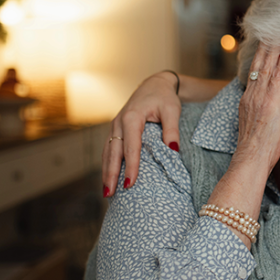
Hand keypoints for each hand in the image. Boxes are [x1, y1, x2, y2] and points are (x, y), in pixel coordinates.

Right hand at [102, 71, 180, 196]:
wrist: (155, 85)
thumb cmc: (165, 98)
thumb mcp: (172, 110)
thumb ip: (172, 130)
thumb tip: (174, 150)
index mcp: (132, 117)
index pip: (131, 147)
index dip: (131, 166)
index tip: (131, 184)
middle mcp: (119, 123)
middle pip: (113, 153)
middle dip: (111, 174)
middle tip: (110, 194)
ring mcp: (115, 126)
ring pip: (107, 152)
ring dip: (106, 172)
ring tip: (107, 193)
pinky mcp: (116, 130)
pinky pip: (109, 149)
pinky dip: (108, 164)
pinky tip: (109, 178)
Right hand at [233, 44, 279, 177]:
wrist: (250, 161)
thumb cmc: (256, 151)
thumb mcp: (256, 128)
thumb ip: (261, 114)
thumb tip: (267, 106)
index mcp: (249, 102)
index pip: (255, 75)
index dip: (260, 58)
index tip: (266, 44)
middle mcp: (252, 96)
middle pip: (259, 66)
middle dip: (265, 47)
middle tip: (272, 30)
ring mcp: (260, 99)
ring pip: (267, 67)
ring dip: (274, 49)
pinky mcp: (270, 104)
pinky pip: (278, 78)